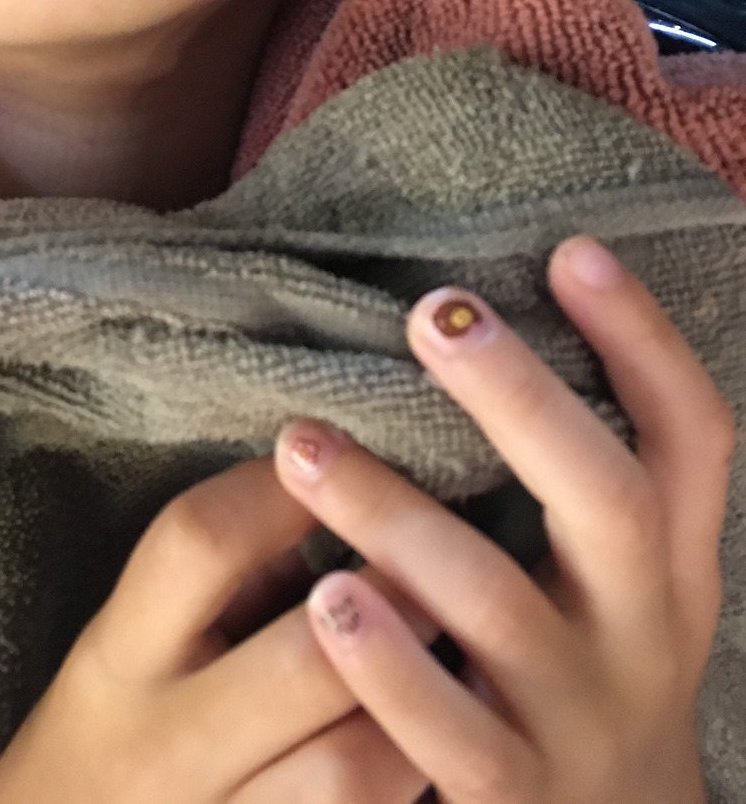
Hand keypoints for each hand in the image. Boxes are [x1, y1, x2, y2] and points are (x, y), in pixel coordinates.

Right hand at [0, 451, 442, 803]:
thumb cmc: (120, 726)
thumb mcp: (134, 641)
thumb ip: (228, 575)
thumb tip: (345, 491)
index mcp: (121, 659)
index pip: (202, 542)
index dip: (282, 489)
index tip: (335, 455)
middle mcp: (165, 748)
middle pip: (306, 660)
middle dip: (393, 596)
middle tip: (444, 553)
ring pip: (356, 770)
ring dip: (420, 705)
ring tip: (459, 655)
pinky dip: (412, 788)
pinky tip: (436, 748)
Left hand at [272, 234, 734, 802]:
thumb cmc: (580, 677)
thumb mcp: (612, 587)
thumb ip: (570, 482)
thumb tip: (482, 326)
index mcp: (670, 567)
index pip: (692, 437)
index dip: (645, 341)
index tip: (573, 248)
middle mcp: (642, 635)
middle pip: (606, 498)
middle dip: (522, 398)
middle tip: (432, 311)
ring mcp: (579, 720)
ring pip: (497, 607)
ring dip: (397, 516)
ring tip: (304, 445)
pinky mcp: (515, 799)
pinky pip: (450, 733)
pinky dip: (388, 667)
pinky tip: (323, 600)